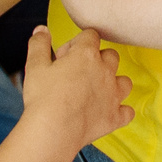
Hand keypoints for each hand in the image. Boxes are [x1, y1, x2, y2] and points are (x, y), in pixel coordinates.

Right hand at [20, 26, 132, 155]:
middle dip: (97, 60)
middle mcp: (105, 71)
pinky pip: (127, 112)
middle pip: (111, 56)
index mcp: (86, 54)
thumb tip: (42, 30)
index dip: (76, 43)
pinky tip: (108, 113)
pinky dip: (120, 112)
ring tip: (96, 92)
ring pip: (124, 81)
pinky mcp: (115, 116)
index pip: (90, 35)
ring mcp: (113, 95)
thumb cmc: (43, 98)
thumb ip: (39, 44)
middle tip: (77, 74)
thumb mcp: (35, 66)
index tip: (64, 57)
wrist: (53, 131)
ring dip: (113, 83)